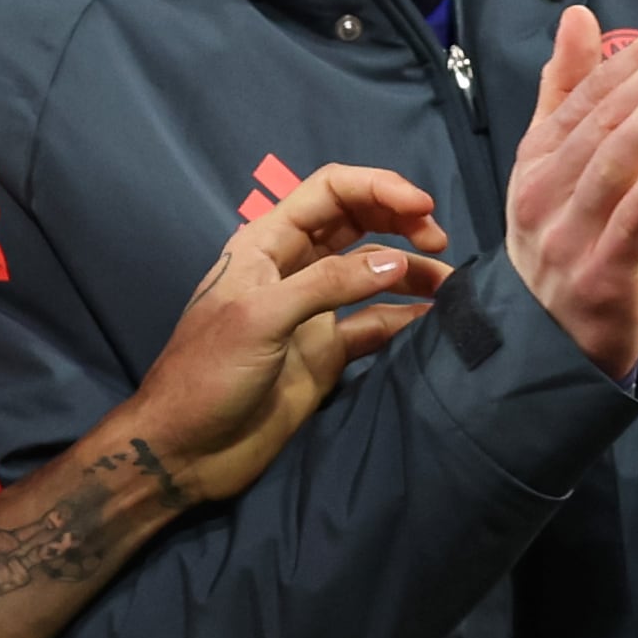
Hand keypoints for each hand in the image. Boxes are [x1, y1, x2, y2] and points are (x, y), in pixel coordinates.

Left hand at [121, 163, 450, 505]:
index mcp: (266, 244)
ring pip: (372, 274)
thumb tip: (396, 263)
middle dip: (400, 221)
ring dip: (411, 271)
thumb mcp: (261, 317)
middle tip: (439, 241)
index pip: (330, 191)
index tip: (422, 206)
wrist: (186, 449)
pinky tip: (436, 319)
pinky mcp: (327, 353)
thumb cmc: (208, 373)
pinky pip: (375, 324)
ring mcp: (312, 312)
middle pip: (357, 223)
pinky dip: (406, 318)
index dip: (378, 188)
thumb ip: (328, 284)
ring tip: (451, 284)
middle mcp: (293, 269)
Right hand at [506, 8, 637, 378]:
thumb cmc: (559, 239)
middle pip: (599, 126)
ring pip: (612, 168)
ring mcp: (569, 238)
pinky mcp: (599, 277)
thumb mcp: (549, 163)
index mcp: (535, 164)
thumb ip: (564, 88)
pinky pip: (630, 225)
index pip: (582, 100)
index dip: (627, 60)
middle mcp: (545, 196)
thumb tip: (579, 15)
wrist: (545, 341)